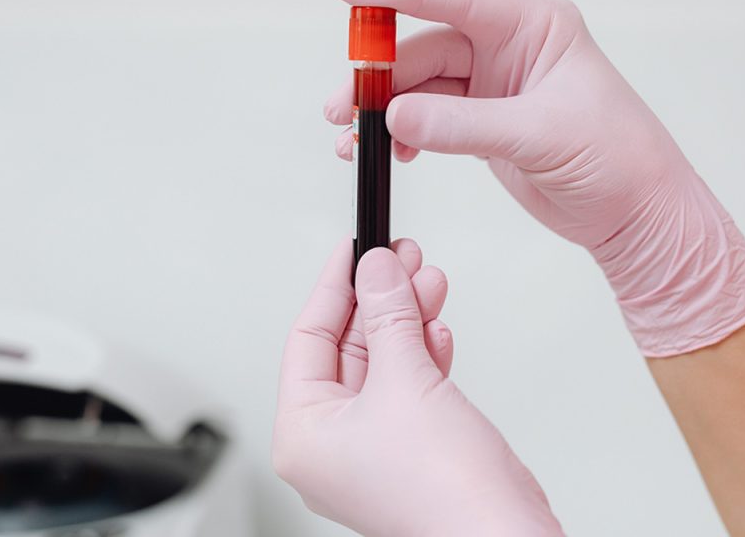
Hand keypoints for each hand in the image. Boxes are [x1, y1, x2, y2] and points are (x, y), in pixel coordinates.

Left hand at [272, 238, 562, 536]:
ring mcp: (373, 446)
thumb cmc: (442, 493)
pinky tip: (436, 326)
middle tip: (400, 257)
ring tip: (427, 278)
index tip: (353, 250)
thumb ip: (389, 316)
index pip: (308, 339)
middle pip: (348, 347)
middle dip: (380, 300)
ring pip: (384, 362)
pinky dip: (424, 353)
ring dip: (407, 319)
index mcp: (303, 435)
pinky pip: (409, 385)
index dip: (334, 288)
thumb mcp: (405, 380)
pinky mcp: (411, 446)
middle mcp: (331, 444)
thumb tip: (378, 269)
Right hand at [325, 0, 744, 355]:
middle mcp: (511, 50)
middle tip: (344, 106)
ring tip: (352, 138)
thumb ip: (463, 125)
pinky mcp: (485, 126)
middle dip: (380, 76)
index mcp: (534, 27)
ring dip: (385, 110)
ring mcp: (495, 89)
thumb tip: (396, 115)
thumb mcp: (539, 135)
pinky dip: (404, 133)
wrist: (637, 216)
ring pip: (422, 87)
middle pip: (427, 49)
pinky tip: (388, 150)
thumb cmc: (619, 159)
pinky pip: (430, 120)